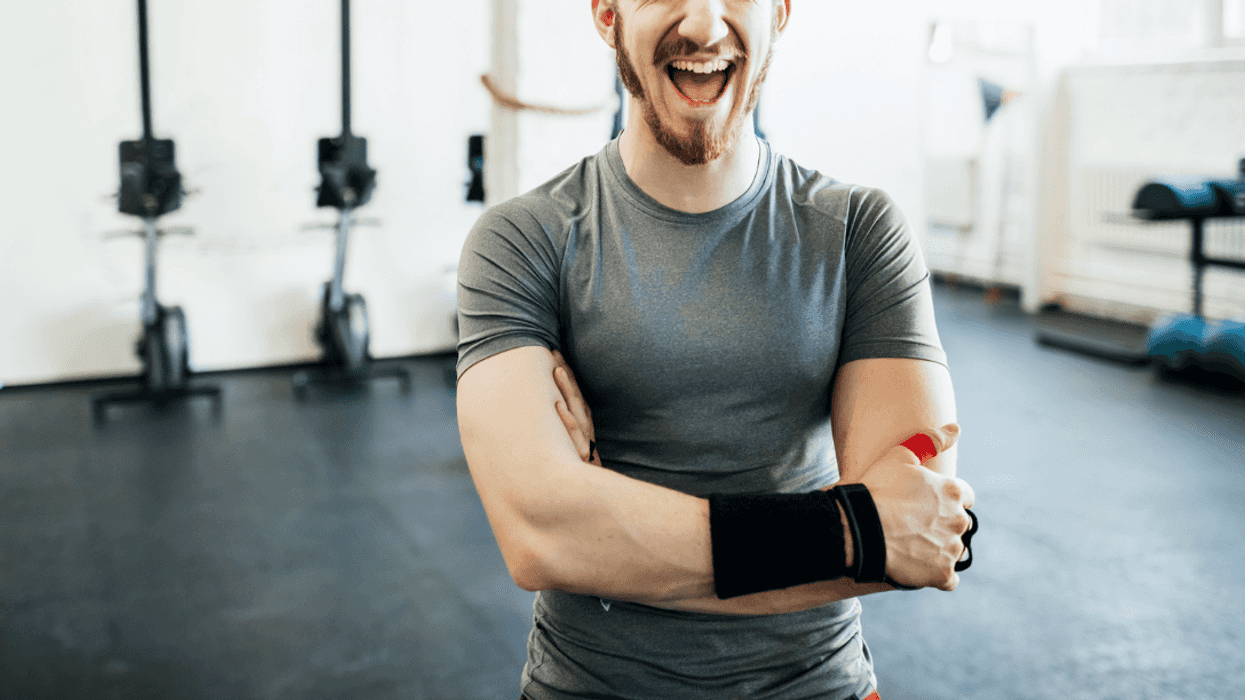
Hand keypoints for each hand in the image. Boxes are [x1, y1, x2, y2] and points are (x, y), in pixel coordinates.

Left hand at [551, 349, 601, 465]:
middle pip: (575, 394)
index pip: (575, 392)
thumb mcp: (572, 446)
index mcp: (584, 423)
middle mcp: (584, 427)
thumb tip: (548, 408)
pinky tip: (557, 405)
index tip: (555, 354)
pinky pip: (572, 432)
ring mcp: (582, 439)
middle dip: (565, 373)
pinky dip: (566, 418)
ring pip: (574, 409)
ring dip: (566, 388)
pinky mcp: (579, 452)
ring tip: (557, 369)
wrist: (587, 494)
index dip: (567, 373)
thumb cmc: (575, 470)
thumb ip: (566, 427)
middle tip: (554, 352)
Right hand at [855, 424, 974, 590]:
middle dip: (943, 525)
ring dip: (940, 550)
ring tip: (912, 548)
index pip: (965, 496)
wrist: (859, 528)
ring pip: (954, 551)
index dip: (946, 500)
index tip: (927, 505)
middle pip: (960, 525)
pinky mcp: (942, 575)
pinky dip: (937, 576)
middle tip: (914, 527)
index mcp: (952, 492)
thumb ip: (930, 440)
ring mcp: (951, 550)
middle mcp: (959, 521)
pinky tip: (919, 569)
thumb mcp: (898, 457)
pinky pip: (949, 579)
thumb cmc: (876, 490)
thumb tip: (956, 428)